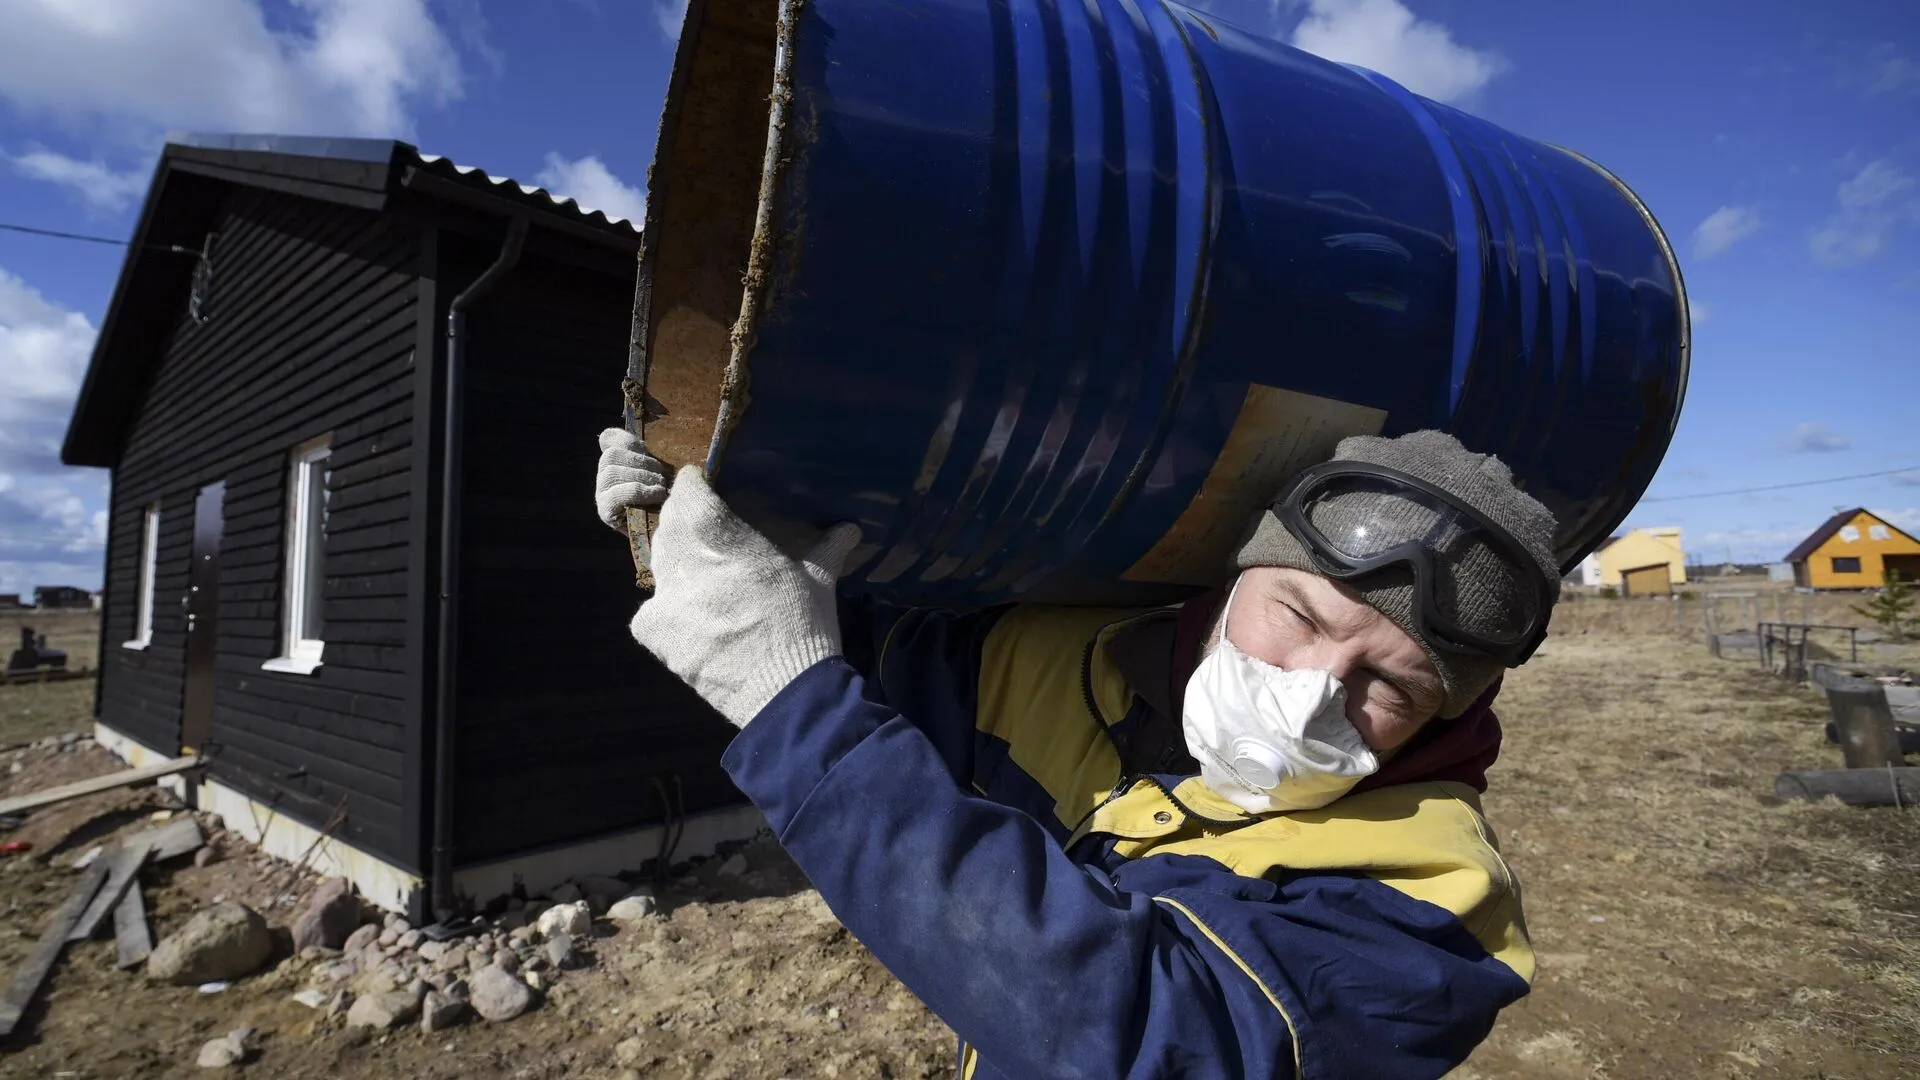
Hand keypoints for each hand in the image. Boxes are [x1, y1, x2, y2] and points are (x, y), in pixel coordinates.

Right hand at [595, 428, 669, 529]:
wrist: (675, 530)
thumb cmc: (669, 498)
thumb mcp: (658, 471)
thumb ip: (642, 454)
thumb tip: (606, 436)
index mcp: (616, 463)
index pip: (610, 441)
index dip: (627, 440)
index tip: (646, 448)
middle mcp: (604, 478)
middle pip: (610, 457)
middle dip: (640, 463)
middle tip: (661, 475)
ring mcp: (602, 496)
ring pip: (611, 473)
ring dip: (641, 477)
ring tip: (661, 487)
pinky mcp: (606, 513)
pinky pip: (614, 495)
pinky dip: (638, 492)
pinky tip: (656, 495)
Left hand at [631, 465, 862, 726]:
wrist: (784, 692)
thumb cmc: (804, 627)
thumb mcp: (819, 582)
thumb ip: (828, 548)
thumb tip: (851, 528)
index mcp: (723, 538)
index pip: (689, 491)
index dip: (695, 486)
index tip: (705, 488)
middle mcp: (687, 561)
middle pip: (670, 525)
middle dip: (684, 522)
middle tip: (706, 533)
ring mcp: (666, 598)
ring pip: (659, 563)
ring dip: (676, 562)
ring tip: (701, 576)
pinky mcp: (654, 633)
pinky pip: (648, 610)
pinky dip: (665, 609)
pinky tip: (689, 618)